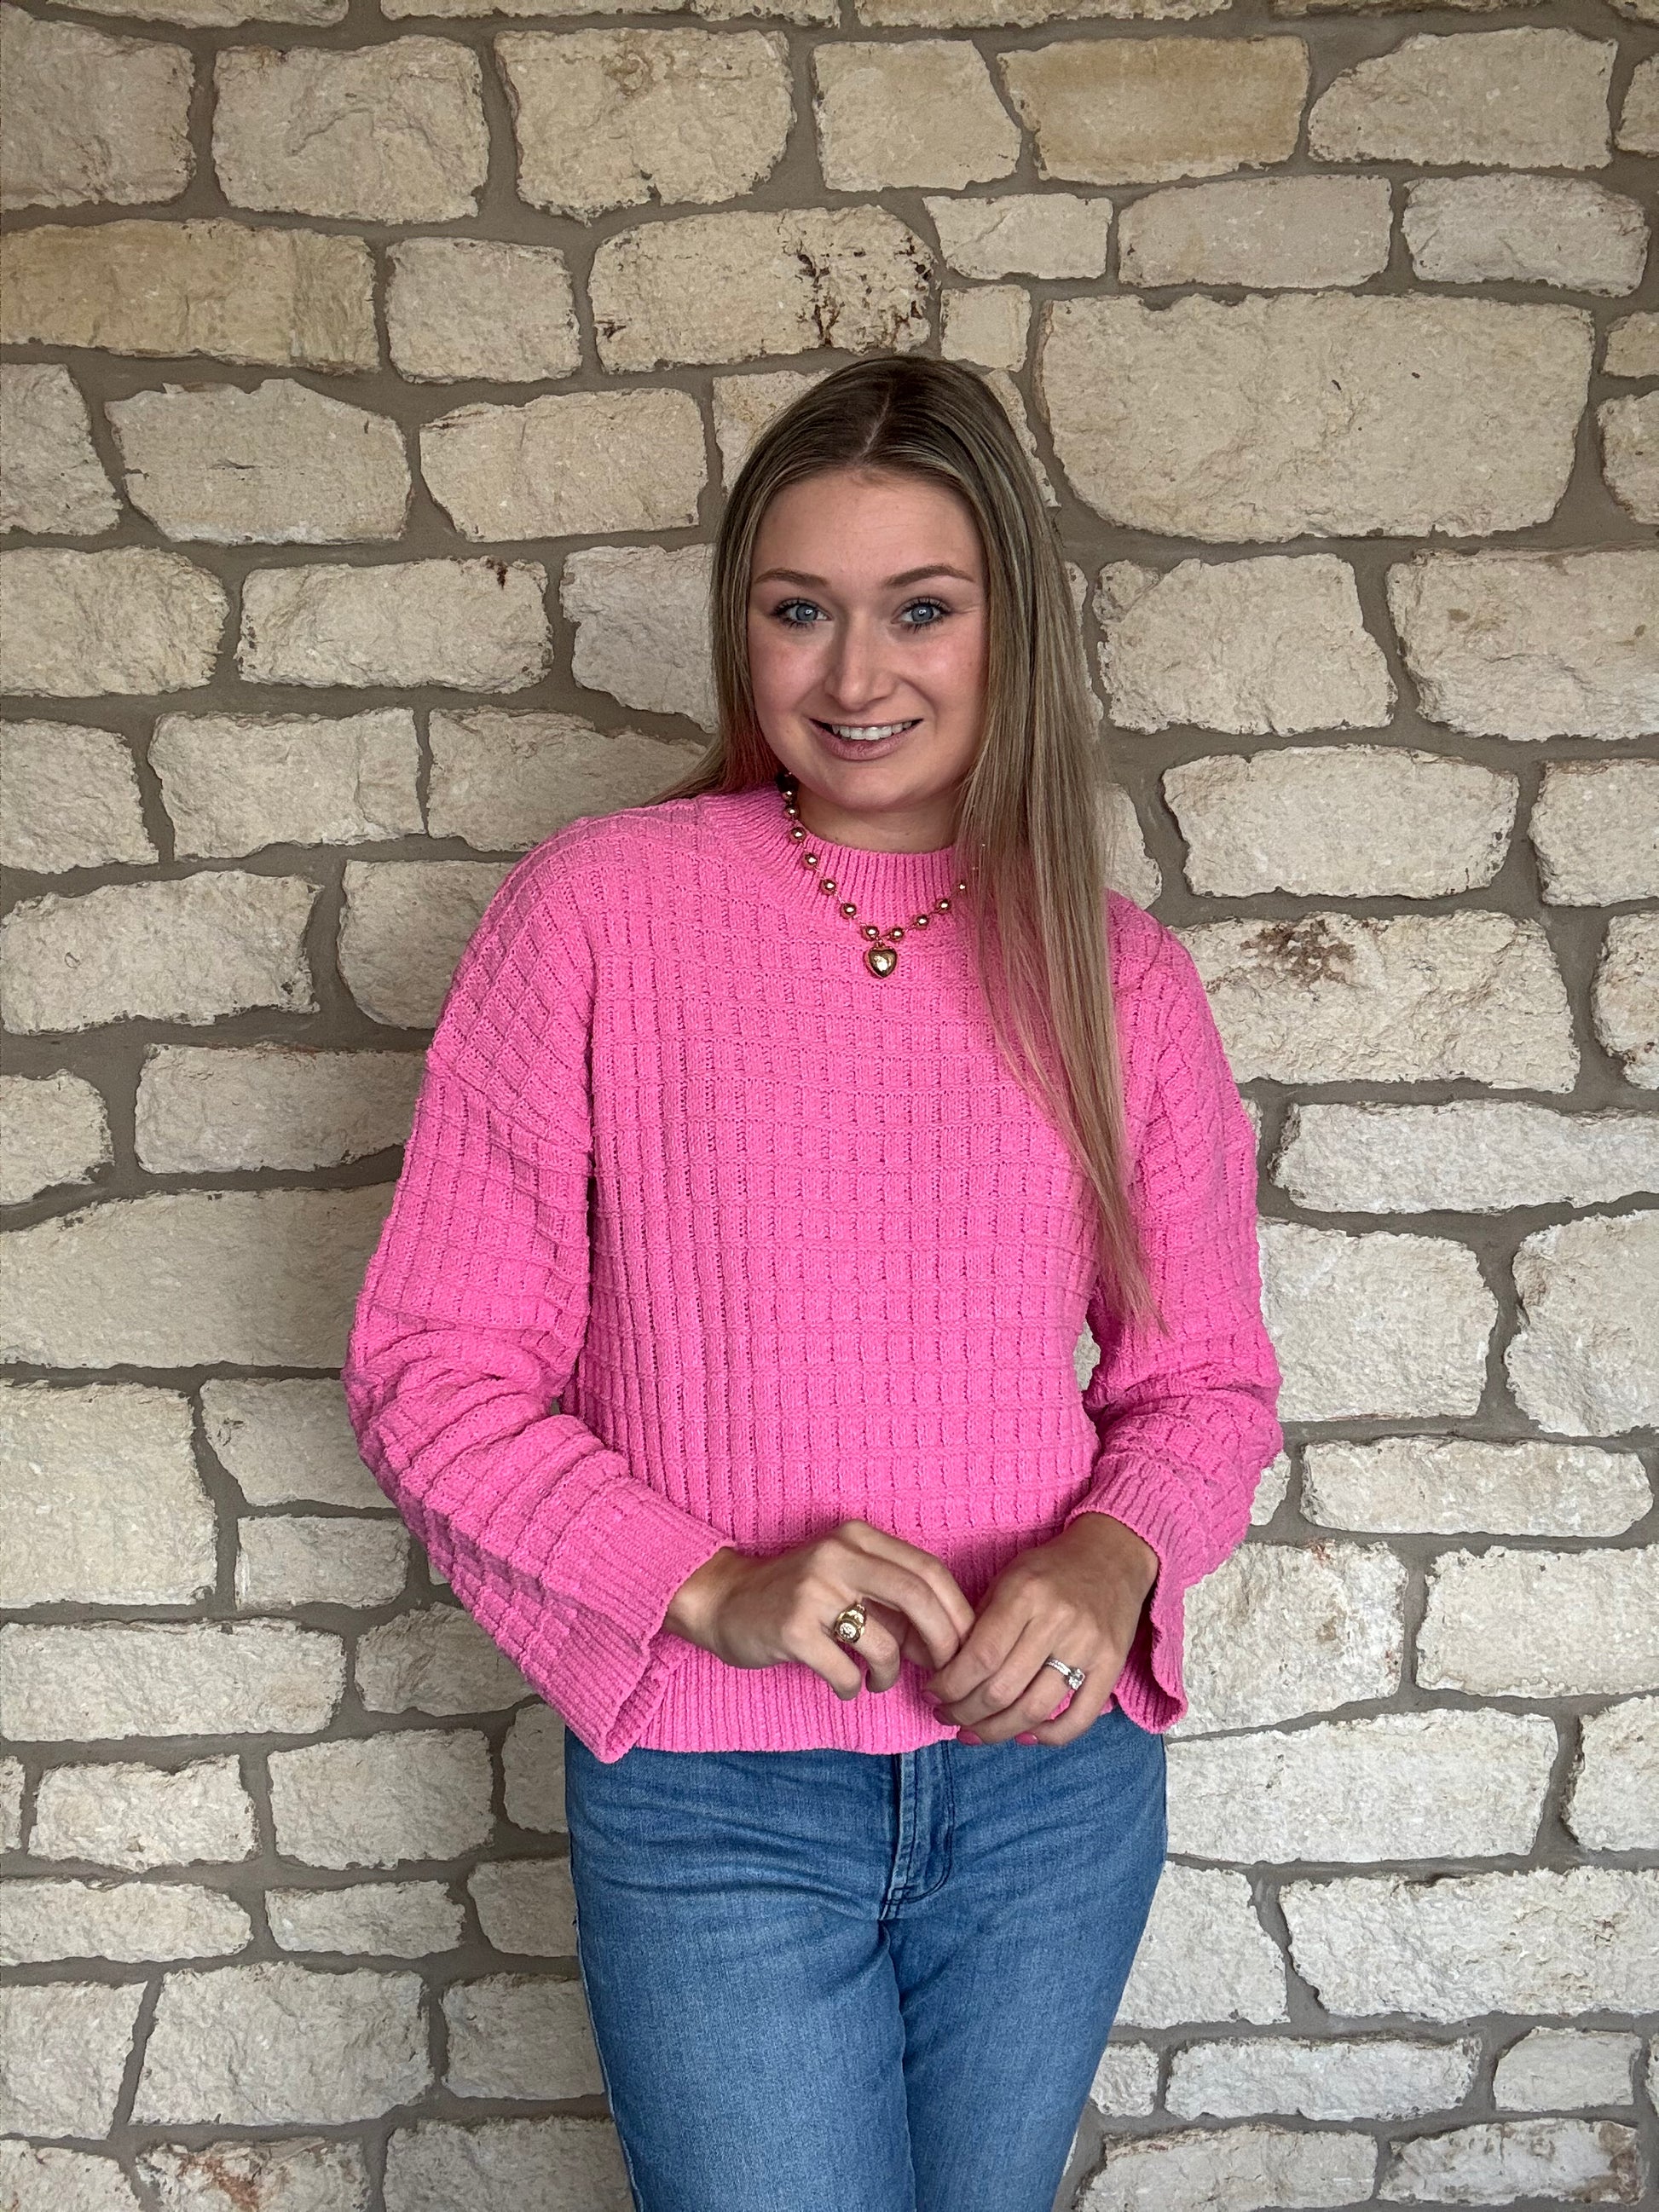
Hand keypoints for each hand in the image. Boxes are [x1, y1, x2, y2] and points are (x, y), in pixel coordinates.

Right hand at [663, 1518, 976, 1702]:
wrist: (723, 1600)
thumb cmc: (797, 1595)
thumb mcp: (846, 1578)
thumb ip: (893, 1600)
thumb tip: (944, 1643)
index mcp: (858, 1538)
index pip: (929, 1570)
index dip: (958, 1612)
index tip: (966, 1646)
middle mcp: (838, 1556)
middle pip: (918, 1598)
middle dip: (943, 1644)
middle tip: (943, 1674)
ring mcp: (813, 1590)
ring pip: (884, 1642)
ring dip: (890, 1673)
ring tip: (878, 1679)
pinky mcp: (791, 1628)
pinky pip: (844, 1670)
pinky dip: (853, 1687)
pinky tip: (845, 1686)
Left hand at [921, 1512, 1157, 1746]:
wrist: (1113, 1555)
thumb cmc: (1050, 1569)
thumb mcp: (1008, 1578)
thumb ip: (980, 1622)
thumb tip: (946, 1672)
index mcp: (1025, 1594)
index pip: (980, 1657)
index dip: (950, 1686)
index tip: (934, 1694)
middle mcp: (1058, 1621)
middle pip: (1002, 1690)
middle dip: (965, 1713)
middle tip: (948, 1716)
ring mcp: (1089, 1646)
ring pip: (1035, 1710)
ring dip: (997, 1731)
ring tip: (974, 1733)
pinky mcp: (1112, 1665)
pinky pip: (1079, 1718)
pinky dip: (1049, 1737)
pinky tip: (1024, 1736)